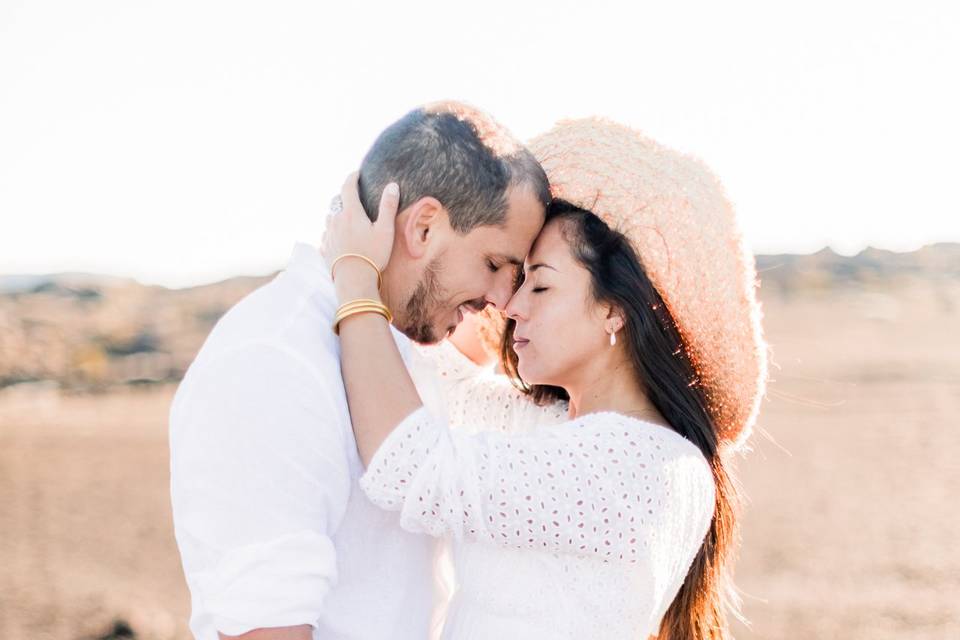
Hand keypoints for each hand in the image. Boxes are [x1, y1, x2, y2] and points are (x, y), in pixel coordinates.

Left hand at [322, 172, 398, 290]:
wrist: (354, 280)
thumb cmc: (373, 255)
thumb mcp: (385, 230)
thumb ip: (388, 206)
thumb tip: (392, 185)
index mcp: (351, 213)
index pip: (348, 188)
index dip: (352, 178)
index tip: (357, 173)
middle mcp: (336, 221)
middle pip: (337, 203)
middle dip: (345, 198)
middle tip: (354, 199)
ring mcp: (328, 235)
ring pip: (330, 218)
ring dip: (337, 215)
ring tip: (346, 219)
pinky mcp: (325, 249)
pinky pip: (327, 236)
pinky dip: (332, 232)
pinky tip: (338, 238)